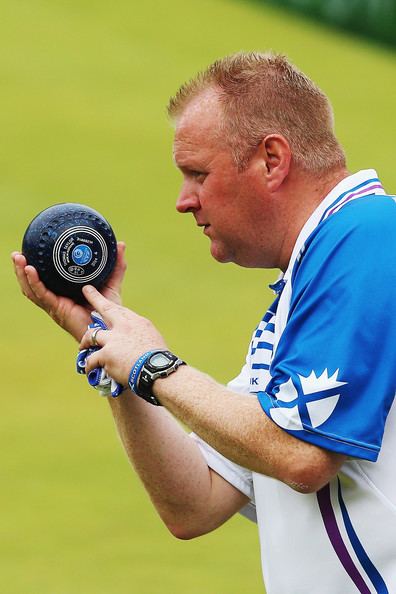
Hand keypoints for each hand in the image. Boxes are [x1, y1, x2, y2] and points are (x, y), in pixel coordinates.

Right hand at [12, 241, 126, 341]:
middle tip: (17, 253)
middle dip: (21, 270)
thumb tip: (120, 244)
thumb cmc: (110, 311)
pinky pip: (42, 295)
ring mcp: (55, 306)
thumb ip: (116, 266)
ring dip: (22, 274)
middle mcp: (56, 300)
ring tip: (18, 258)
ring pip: (31, 290)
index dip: (35, 269)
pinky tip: (31, 270)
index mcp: (64, 294)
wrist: (110, 329)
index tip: (30, 252)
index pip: (45, 281)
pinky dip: (34, 283)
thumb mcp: (112, 284)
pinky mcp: (57, 310)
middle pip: (32, 285)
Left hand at [79, 285, 166, 385]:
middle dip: (94, 298)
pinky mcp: (106, 354)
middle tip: (86, 290)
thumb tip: (133, 335)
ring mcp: (113, 339)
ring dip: (85, 341)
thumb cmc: (158, 358)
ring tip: (82, 347)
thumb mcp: (151, 337)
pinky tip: (89, 369)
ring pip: (91, 335)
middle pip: (105, 309)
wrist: (156, 369)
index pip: (120, 309)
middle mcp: (123, 326)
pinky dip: (90, 365)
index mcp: (136, 322)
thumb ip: (138, 332)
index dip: (110, 303)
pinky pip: (91, 359)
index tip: (105, 296)